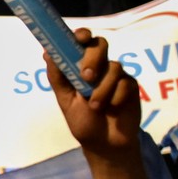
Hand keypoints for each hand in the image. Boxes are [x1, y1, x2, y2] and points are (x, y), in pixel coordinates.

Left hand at [48, 30, 140, 156]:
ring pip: (113, 66)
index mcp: (80, 66)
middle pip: (100, 45)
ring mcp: (117, 75)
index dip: (82, 34)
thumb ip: (58, 78)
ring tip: (95, 106)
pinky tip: (112, 108)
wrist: (105, 144)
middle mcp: (100, 66)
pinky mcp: (131, 86)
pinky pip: (125, 83)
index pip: (82, 41)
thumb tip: (47, 53)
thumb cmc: (83, 121)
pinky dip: (116, 97)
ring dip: (102, 88)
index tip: (79, 37)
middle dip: (93, 58)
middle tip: (86, 77)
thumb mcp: (65, 101)